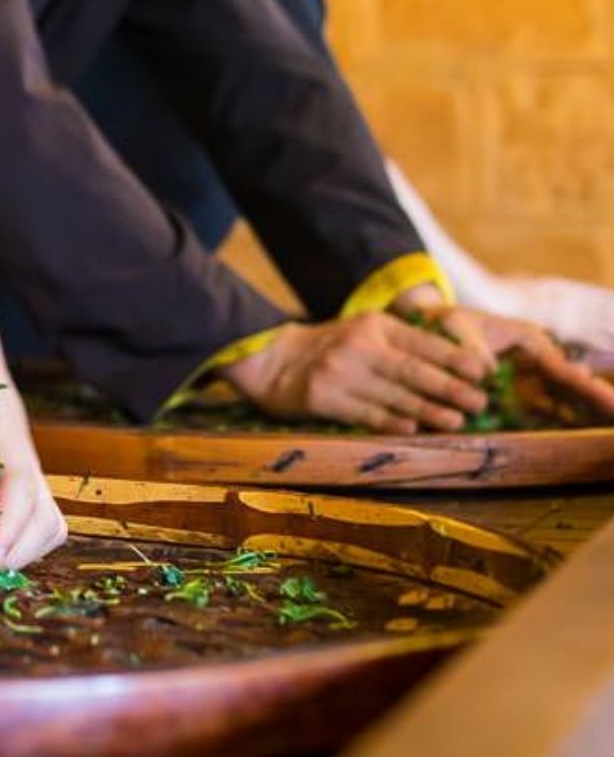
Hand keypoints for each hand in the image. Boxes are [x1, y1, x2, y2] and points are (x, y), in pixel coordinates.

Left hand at [0, 273, 66, 571]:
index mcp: (2, 425)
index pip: (20, 484)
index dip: (8, 526)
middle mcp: (18, 447)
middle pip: (43, 513)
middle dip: (16, 550)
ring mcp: (15, 460)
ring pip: (41, 519)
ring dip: (16, 549)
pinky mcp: (3, 469)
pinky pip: (23, 514)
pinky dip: (9, 539)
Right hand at [225, 311, 494, 432]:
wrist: (272, 359)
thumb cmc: (330, 348)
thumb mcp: (363, 331)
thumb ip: (400, 342)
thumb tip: (451, 365)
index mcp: (374, 326)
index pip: (422, 342)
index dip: (455, 358)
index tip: (483, 372)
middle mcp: (360, 346)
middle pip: (413, 370)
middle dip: (450, 388)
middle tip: (480, 402)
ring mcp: (341, 372)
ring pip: (394, 395)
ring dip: (428, 411)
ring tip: (456, 422)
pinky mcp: (324, 397)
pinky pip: (365, 413)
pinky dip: (392, 423)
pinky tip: (413, 431)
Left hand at [416, 304, 613, 422]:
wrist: (431, 329)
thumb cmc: (446, 323)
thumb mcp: (455, 326)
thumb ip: (471, 348)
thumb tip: (487, 375)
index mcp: (527, 341)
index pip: (558, 366)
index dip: (576, 381)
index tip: (596, 390)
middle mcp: (534, 363)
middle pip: (570, 385)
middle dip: (595, 398)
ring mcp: (527, 384)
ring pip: (563, 403)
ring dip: (584, 415)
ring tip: (607, 422)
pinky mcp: (516, 400)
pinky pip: (543, 415)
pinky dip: (561, 424)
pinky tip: (578, 433)